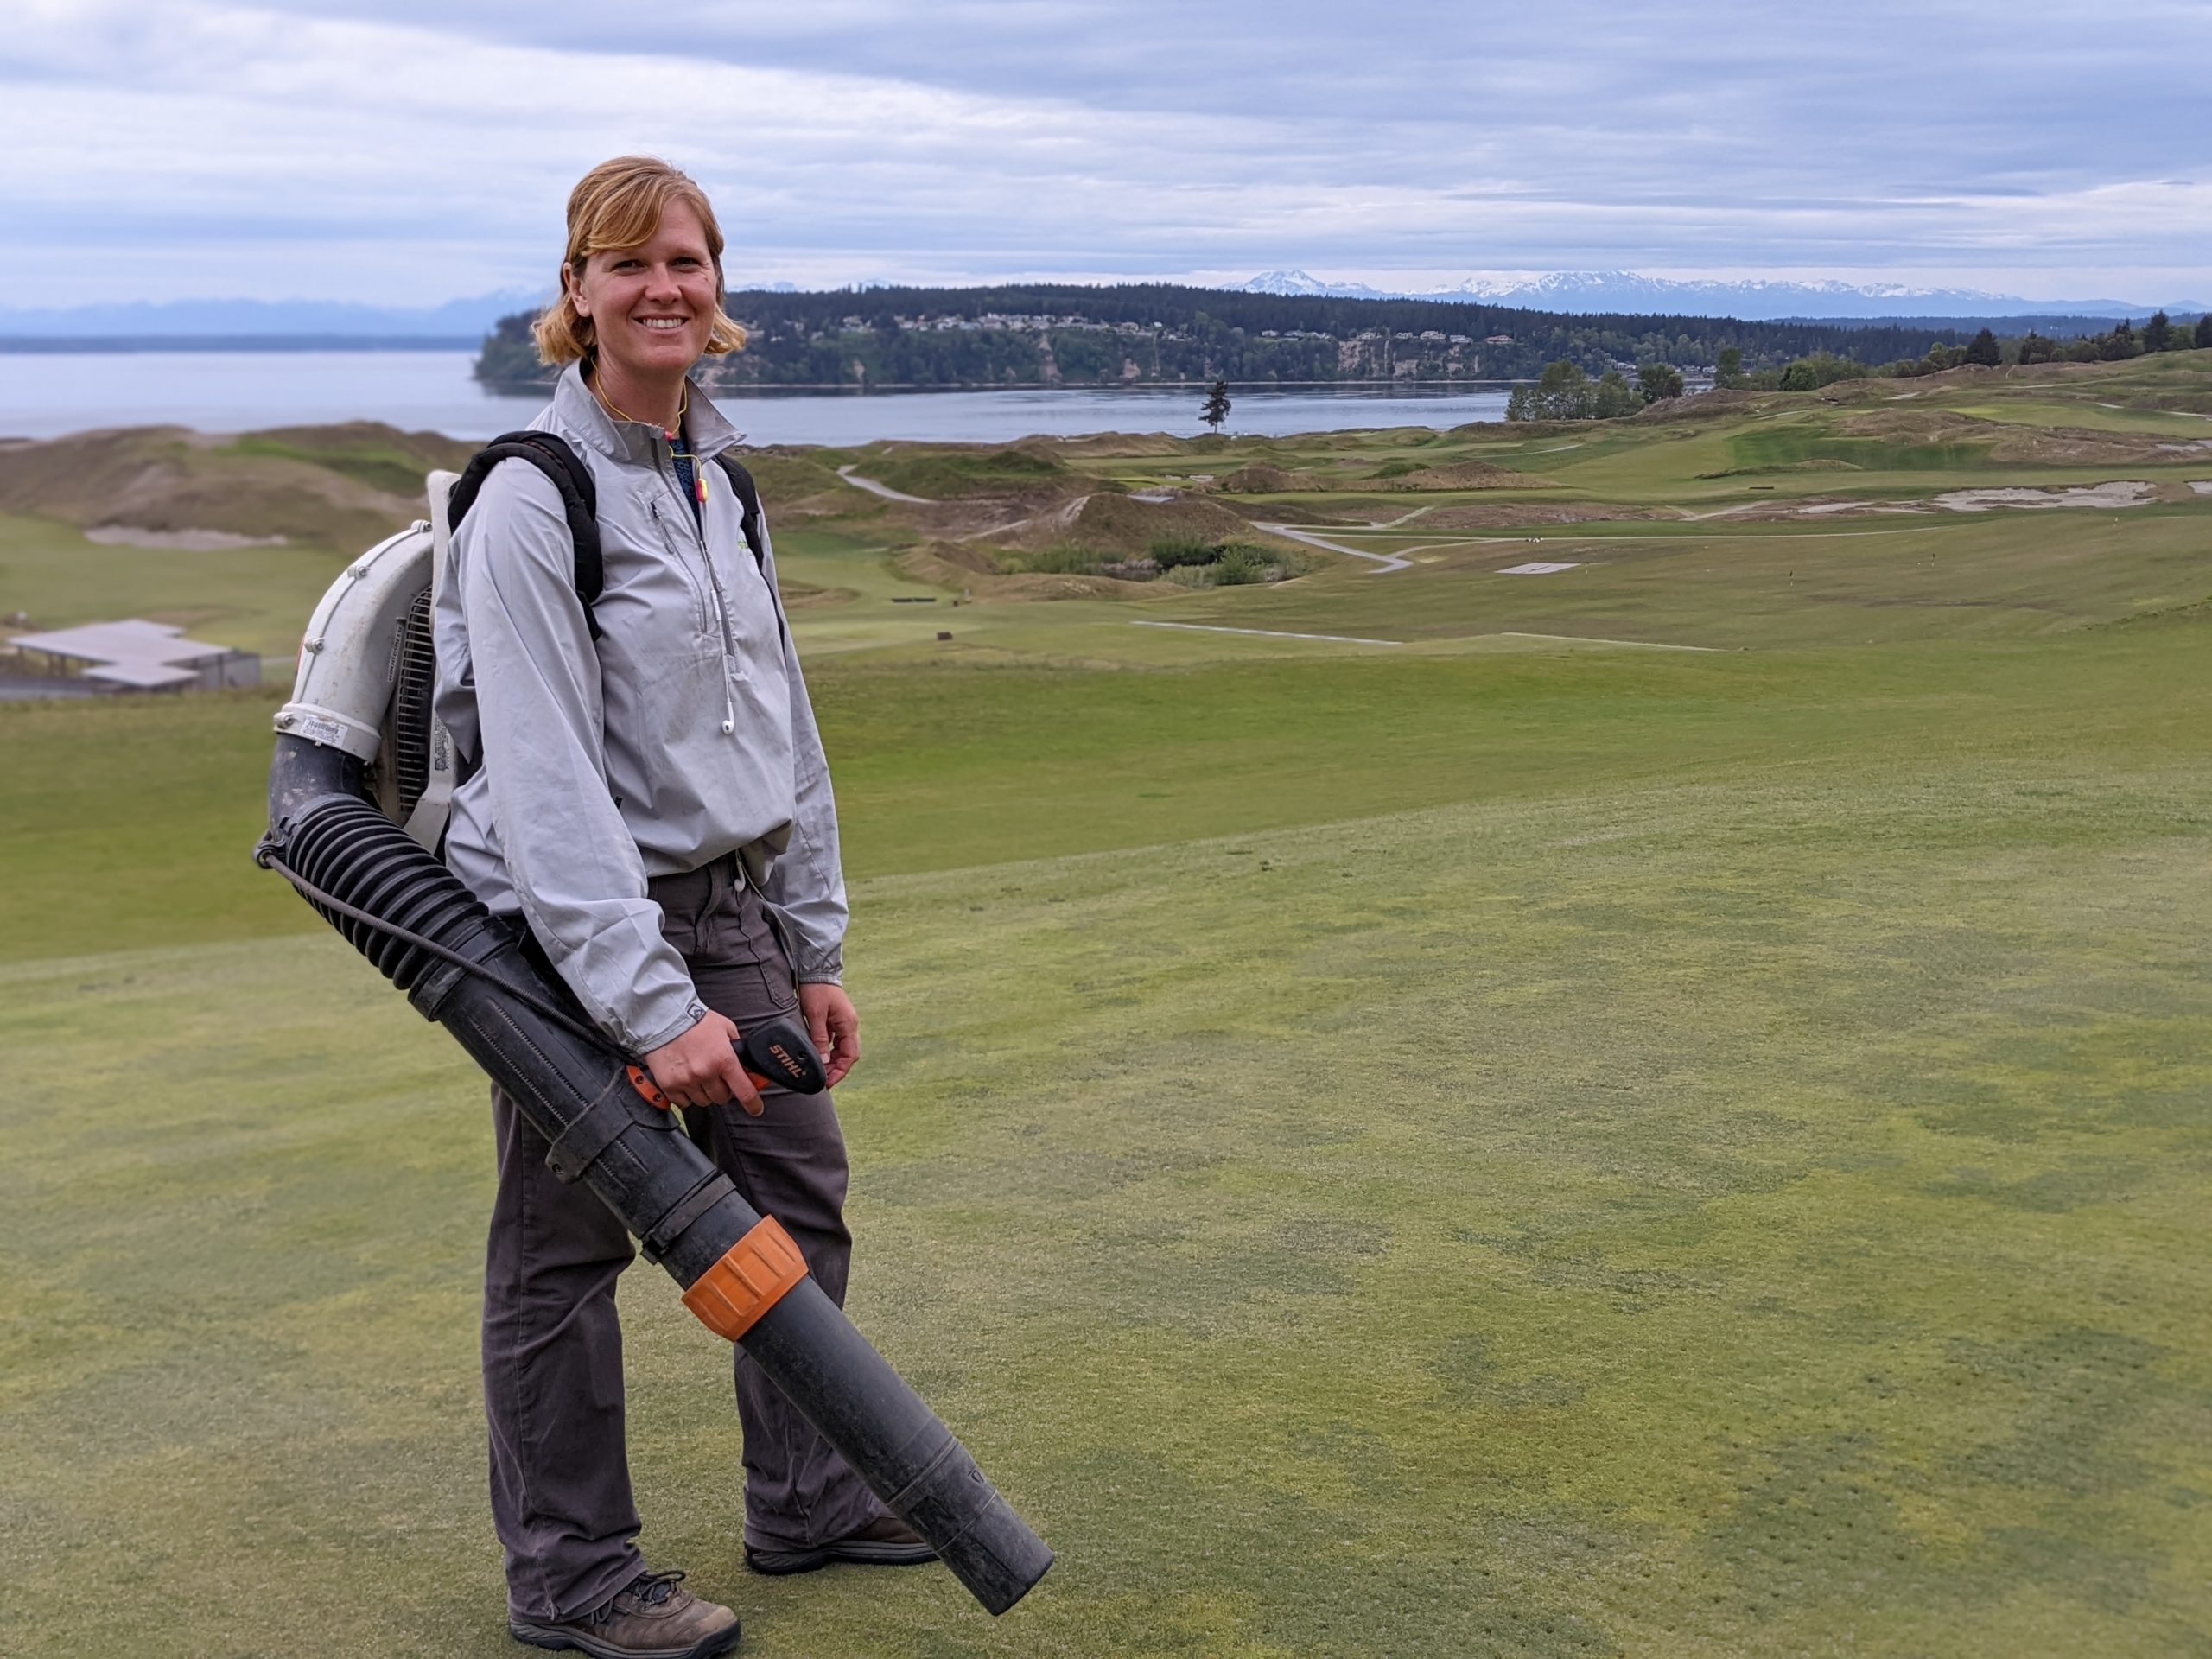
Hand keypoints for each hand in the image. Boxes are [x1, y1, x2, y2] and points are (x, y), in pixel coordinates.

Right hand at [643, 1010, 763, 1115]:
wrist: (666, 1018)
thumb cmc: (695, 1021)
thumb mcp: (726, 1028)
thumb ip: (737, 1048)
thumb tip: (746, 1066)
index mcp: (724, 1059)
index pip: (745, 1091)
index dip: (753, 1104)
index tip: (755, 1109)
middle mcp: (706, 1073)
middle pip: (722, 1098)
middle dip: (723, 1090)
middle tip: (716, 1077)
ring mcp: (686, 1080)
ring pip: (703, 1101)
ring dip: (704, 1092)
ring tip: (698, 1075)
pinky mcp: (669, 1085)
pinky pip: (683, 1102)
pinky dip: (686, 1095)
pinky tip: (685, 1079)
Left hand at [799, 982, 860, 1088]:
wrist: (816, 971)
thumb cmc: (816, 990)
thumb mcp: (815, 1015)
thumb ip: (819, 1038)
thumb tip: (823, 1061)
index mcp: (848, 1024)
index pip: (850, 1055)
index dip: (841, 1071)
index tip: (828, 1082)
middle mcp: (850, 1025)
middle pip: (849, 1054)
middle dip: (837, 1069)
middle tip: (823, 1080)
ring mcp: (843, 1023)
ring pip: (842, 1049)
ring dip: (833, 1061)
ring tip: (820, 1071)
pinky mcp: (836, 1021)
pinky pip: (835, 1042)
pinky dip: (828, 1051)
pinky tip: (818, 1056)